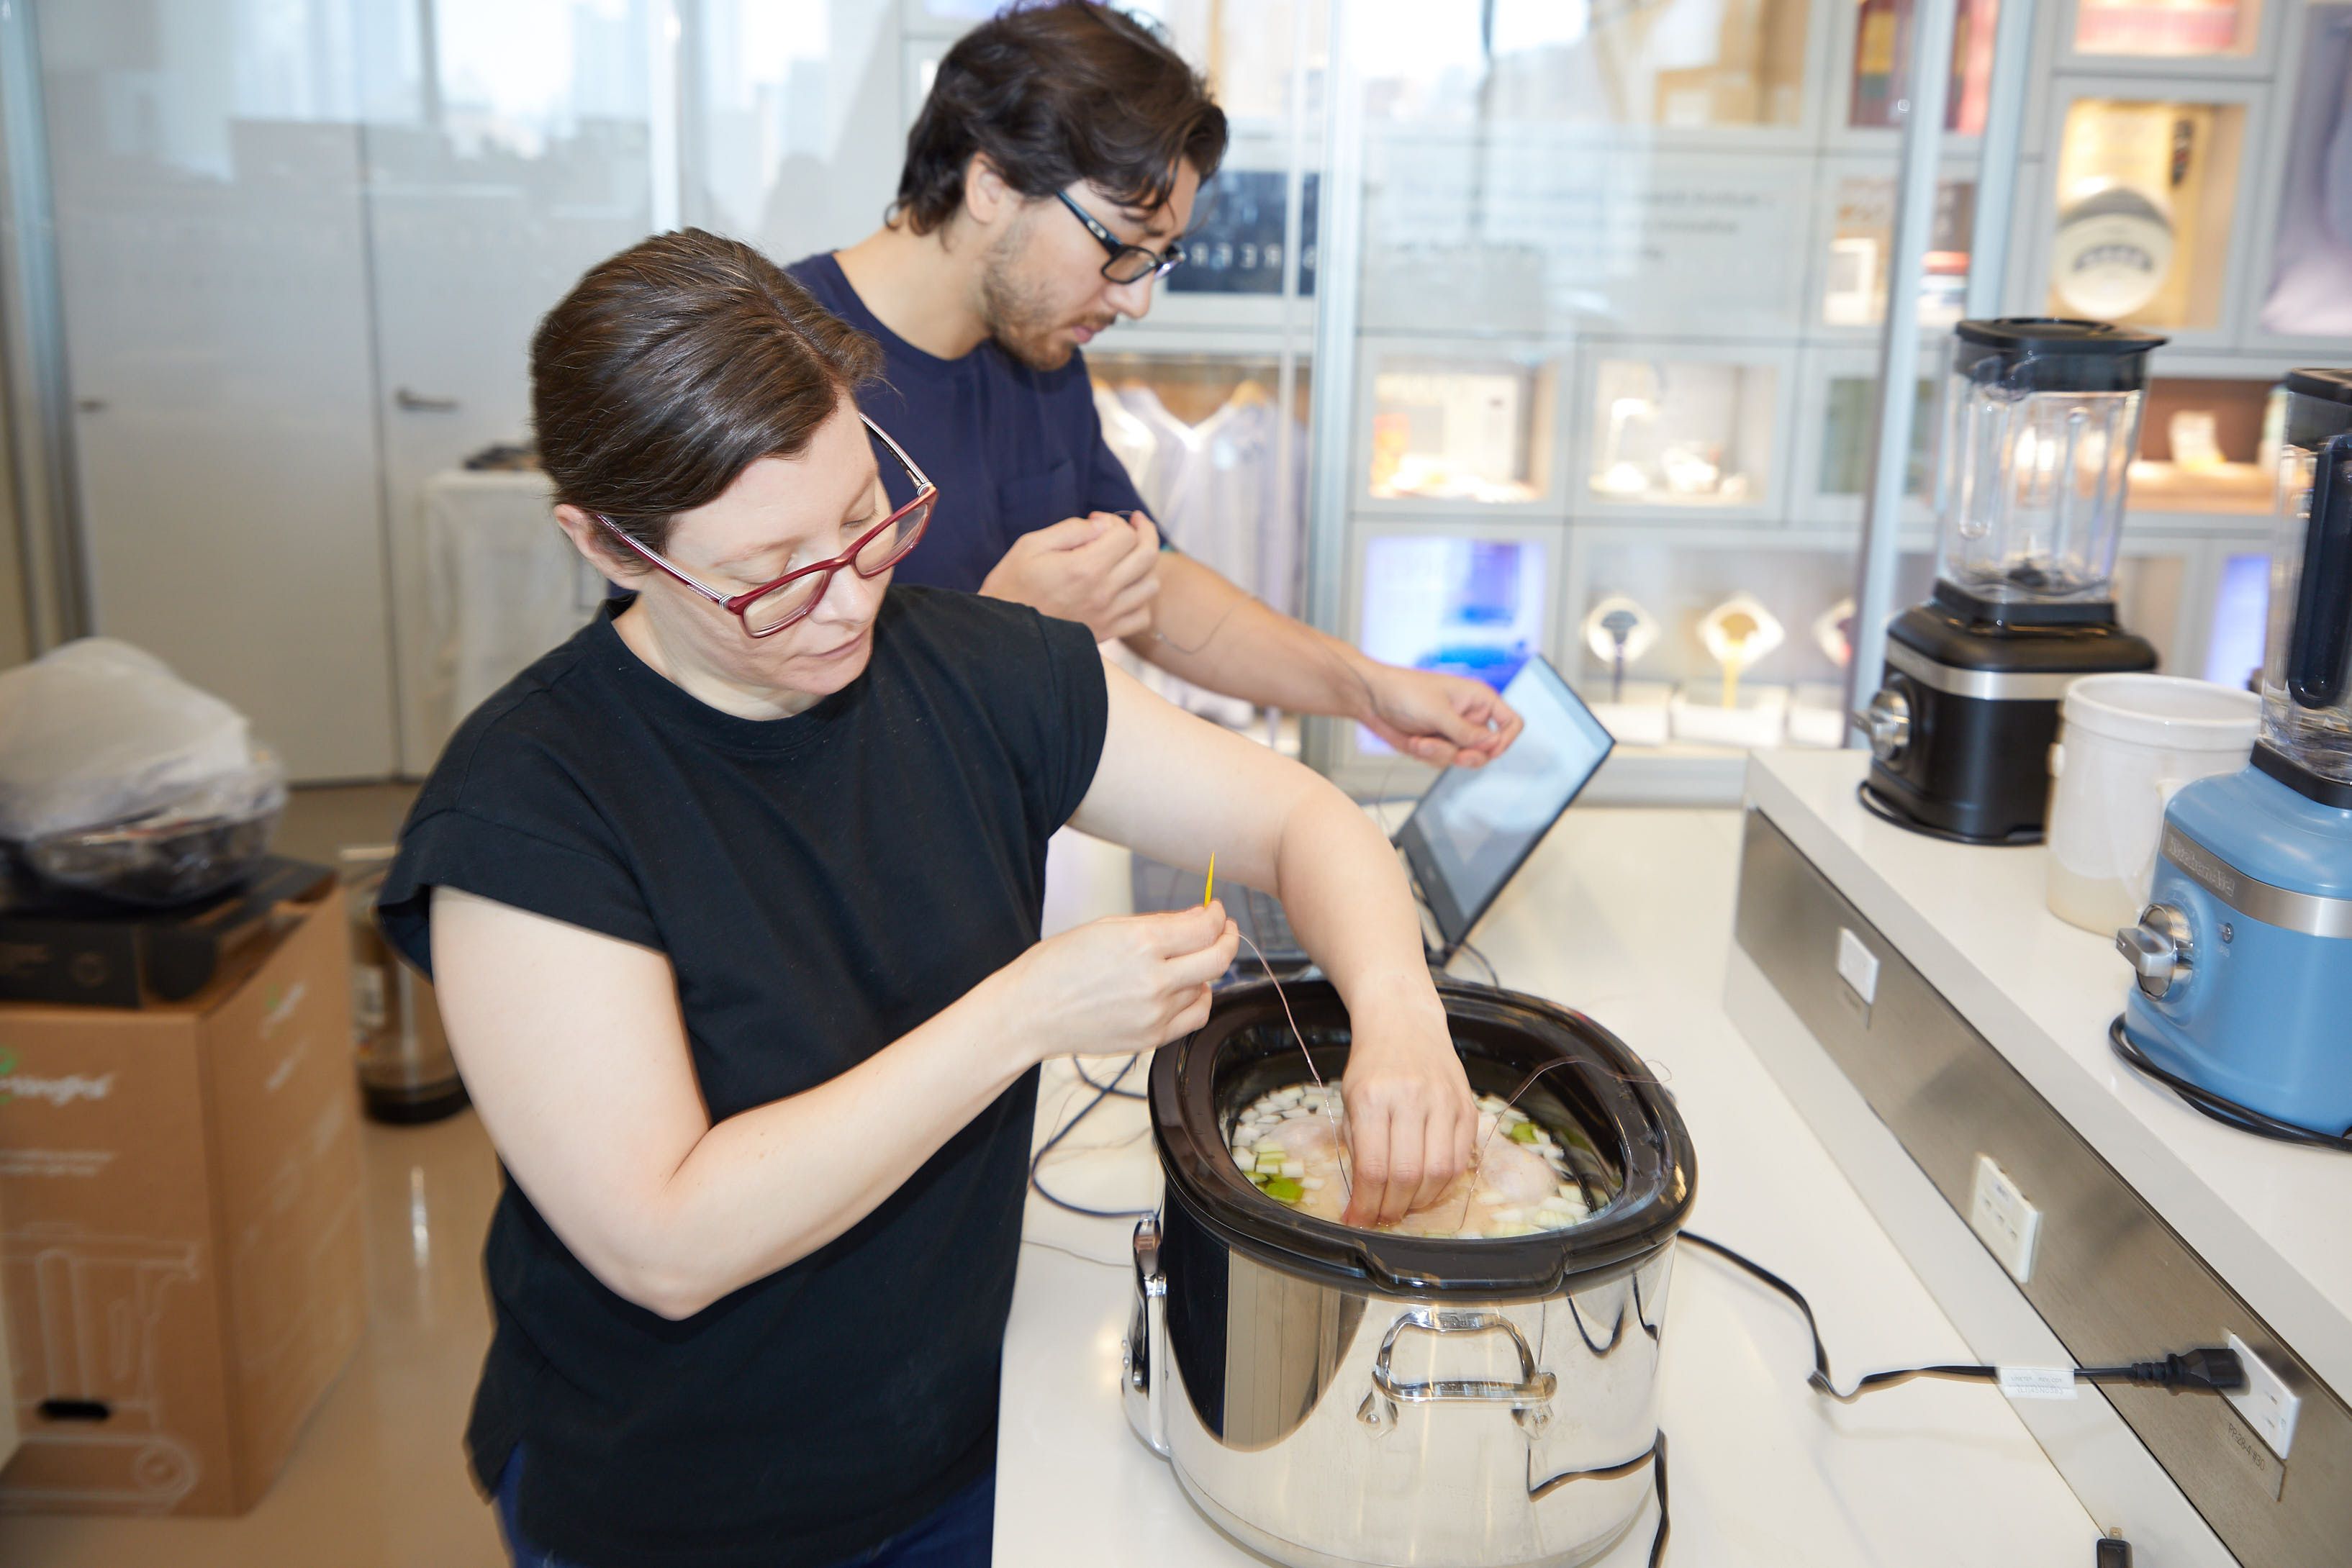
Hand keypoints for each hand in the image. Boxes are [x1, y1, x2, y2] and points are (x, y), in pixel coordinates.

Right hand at [980, 511, 1161, 642]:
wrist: (1003, 633)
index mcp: (1085, 568)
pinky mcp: (1106, 633)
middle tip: (1133, 525)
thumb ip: (1071, 530)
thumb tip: (1102, 524)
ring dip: (1144, 566)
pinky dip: (1140, 600)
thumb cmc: (1012, 585)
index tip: (1097, 521)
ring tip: (1127, 558)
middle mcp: (1103, 592)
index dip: (1115, 521)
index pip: (1126, 536)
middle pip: (1147, 556)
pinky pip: (1142, 617)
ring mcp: (1108, 615)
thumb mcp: (1031, 545)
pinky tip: (1125, 590)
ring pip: (1150, 585)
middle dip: (1144, 533)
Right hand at [997, 902, 1237, 1063]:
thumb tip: (1197, 918)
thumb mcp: (1107, 928)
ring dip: (1205, 970)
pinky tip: (1187, 989)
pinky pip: (1195, 1016)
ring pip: (1207, 987)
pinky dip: (1199, 999)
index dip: (1217, 915)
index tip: (1215, 911)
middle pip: (1218, 958)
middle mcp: (1155, 980)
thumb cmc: (1058, 965)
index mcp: (1142, 944)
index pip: (1205, 927)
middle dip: (1227, 938)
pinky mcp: (1151, 1038)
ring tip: (1187, 960)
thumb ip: (1159, 923)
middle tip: (1223, 930)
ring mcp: (1155, 1014)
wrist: (1031, 1012)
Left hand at [1339, 991, 1476, 1226]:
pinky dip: (1443, 1184)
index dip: (1365, 1204)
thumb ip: (1358, 1145)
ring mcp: (1445, 1102)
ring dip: (1419, 1201)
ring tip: (1402, 1205)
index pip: (1372, 1167)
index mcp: (1373, 1097)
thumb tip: (1364, 1197)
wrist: (1405, 1022)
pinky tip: (1426, 1187)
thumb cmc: (1372, 1065)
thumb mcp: (1350, 1099)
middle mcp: (1412, 1098)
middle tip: (1380, 1219)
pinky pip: (1460, 1160)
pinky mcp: (1468, 1108)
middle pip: (1407, 1175)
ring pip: (1439, 1173)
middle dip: (1391, 1208)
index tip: (1356, 1222)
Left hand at [1360, 664, 1523, 768]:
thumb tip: (1492, 745)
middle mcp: (1470, 716)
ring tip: (1419, 741)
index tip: (1489, 749)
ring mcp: (1454, 732)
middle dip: (1466, 754)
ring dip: (1439, 754)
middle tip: (1454, 755)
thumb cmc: (1404, 691)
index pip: (1511, 723)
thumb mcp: (1438, 712)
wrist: (1371, 698)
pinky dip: (1428, 756)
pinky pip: (1444, 762)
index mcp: (1479, 699)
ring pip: (1463, 759)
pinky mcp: (1438, 744)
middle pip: (1488, 749)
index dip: (1506, 740)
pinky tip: (1414, 741)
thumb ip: (1466, 732)